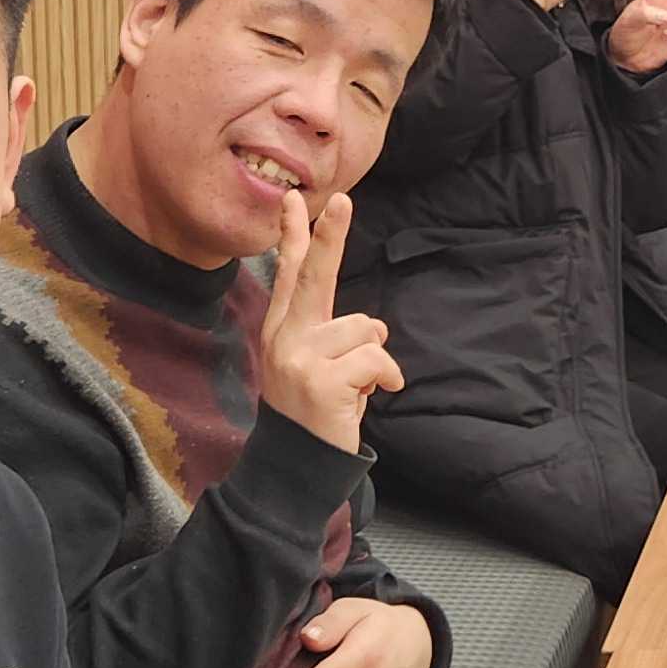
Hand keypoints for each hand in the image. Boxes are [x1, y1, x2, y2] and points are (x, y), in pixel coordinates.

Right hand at [254, 188, 400, 454]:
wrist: (296, 467)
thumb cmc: (314, 413)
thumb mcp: (314, 368)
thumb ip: (334, 336)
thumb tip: (373, 325)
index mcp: (281, 331)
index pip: (288, 274)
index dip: (294, 236)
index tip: (294, 201)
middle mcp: (284, 338)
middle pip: (315, 277)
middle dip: (330, 237)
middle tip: (342, 201)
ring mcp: (298, 359)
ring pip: (365, 329)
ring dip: (373, 360)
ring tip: (355, 388)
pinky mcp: (321, 381)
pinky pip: (376, 360)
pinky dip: (385, 380)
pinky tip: (369, 398)